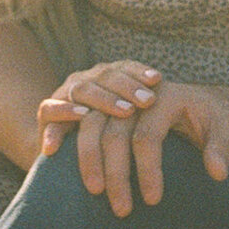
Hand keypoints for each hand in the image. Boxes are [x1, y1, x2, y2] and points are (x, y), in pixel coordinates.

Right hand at [35, 61, 162, 193]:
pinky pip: (51, 107)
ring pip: (84, 88)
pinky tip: (82, 116)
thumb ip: (147, 116)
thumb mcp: (130, 128)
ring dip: (105, 99)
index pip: (125, 67)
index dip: (140, 72)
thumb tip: (182, 135)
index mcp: (107, 78)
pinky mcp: (46, 114)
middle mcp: (86, 80)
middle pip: (107, 76)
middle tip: (148, 101)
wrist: (64, 161)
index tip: (159, 81)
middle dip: (129, 87)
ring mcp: (65, 94)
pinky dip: (64, 111)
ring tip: (125, 112)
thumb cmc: (109, 145)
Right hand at [60, 75, 228, 213]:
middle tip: (121, 209)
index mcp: (166, 94)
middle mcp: (132, 89)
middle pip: (113, 131)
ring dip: (86, 155)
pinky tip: (49, 151)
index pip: (148, 135)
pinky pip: (64, 106)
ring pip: (88, 120)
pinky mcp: (95, 99)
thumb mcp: (228, 128)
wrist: (201, 101)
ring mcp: (111, 89)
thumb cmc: (214, 117)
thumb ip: (223, 147)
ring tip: (93, 189)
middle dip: (115, 172)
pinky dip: (56, 125)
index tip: (152, 200)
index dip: (148, 170)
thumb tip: (217, 172)